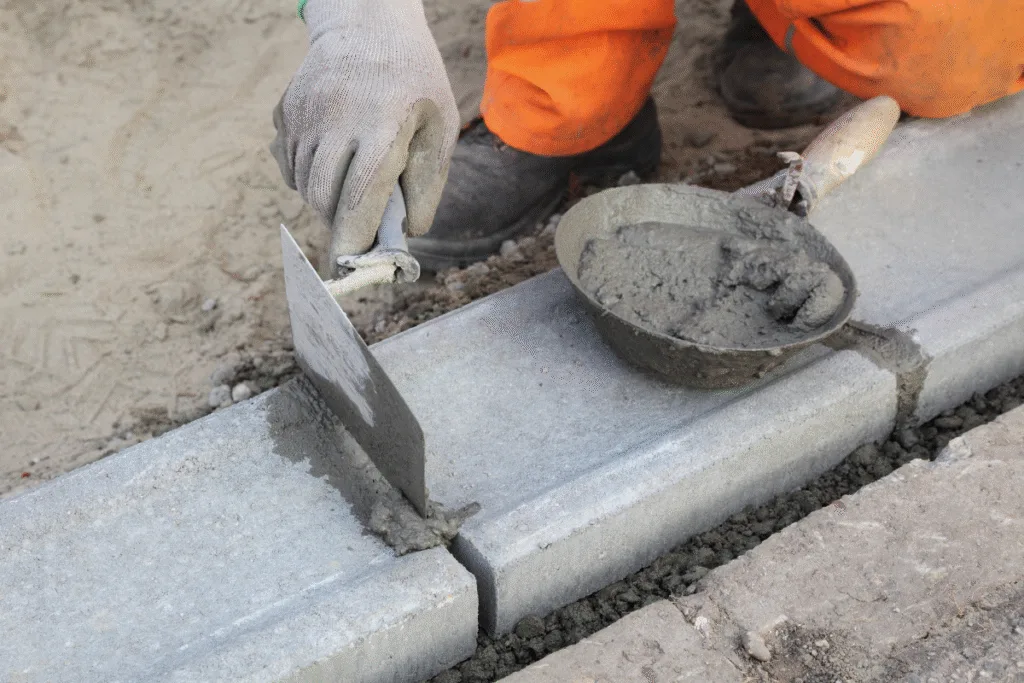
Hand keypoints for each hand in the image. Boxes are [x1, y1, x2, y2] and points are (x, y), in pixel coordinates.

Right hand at [270, 0, 459, 276]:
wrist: (366, 23)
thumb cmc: (413, 79)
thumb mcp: (439, 125)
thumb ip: (427, 182)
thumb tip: (409, 234)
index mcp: (381, 126)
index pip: (359, 197)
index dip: (354, 238)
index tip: (352, 265)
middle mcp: (335, 121)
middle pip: (326, 200)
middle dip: (344, 222)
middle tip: (365, 221)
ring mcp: (304, 116)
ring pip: (305, 186)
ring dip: (328, 200)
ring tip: (354, 179)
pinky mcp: (284, 113)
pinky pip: (290, 166)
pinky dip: (309, 176)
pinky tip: (333, 156)